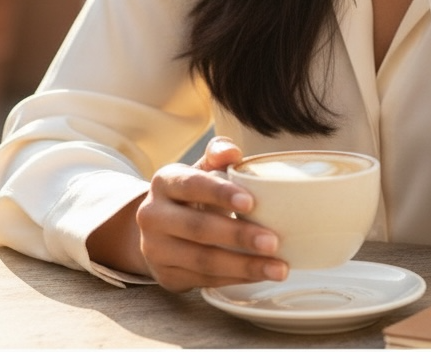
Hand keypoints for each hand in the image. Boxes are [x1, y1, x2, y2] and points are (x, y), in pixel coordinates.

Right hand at [136, 136, 287, 291]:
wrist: (160, 228)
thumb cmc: (193, 192)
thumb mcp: (202, 168)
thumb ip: (218, 155)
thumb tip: (232, 151)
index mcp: (164, 181)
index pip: (192, 185)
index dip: (220, 194)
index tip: (251, 203)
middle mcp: (152, 215)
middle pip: (198, 228)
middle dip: (238, 236)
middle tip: (273, 241)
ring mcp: (156, 249)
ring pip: (203, 260)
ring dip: (244, 265)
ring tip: (278, 267)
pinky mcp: (166, 276)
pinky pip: (205, 280)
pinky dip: (236, 278)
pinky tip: (260, 274)